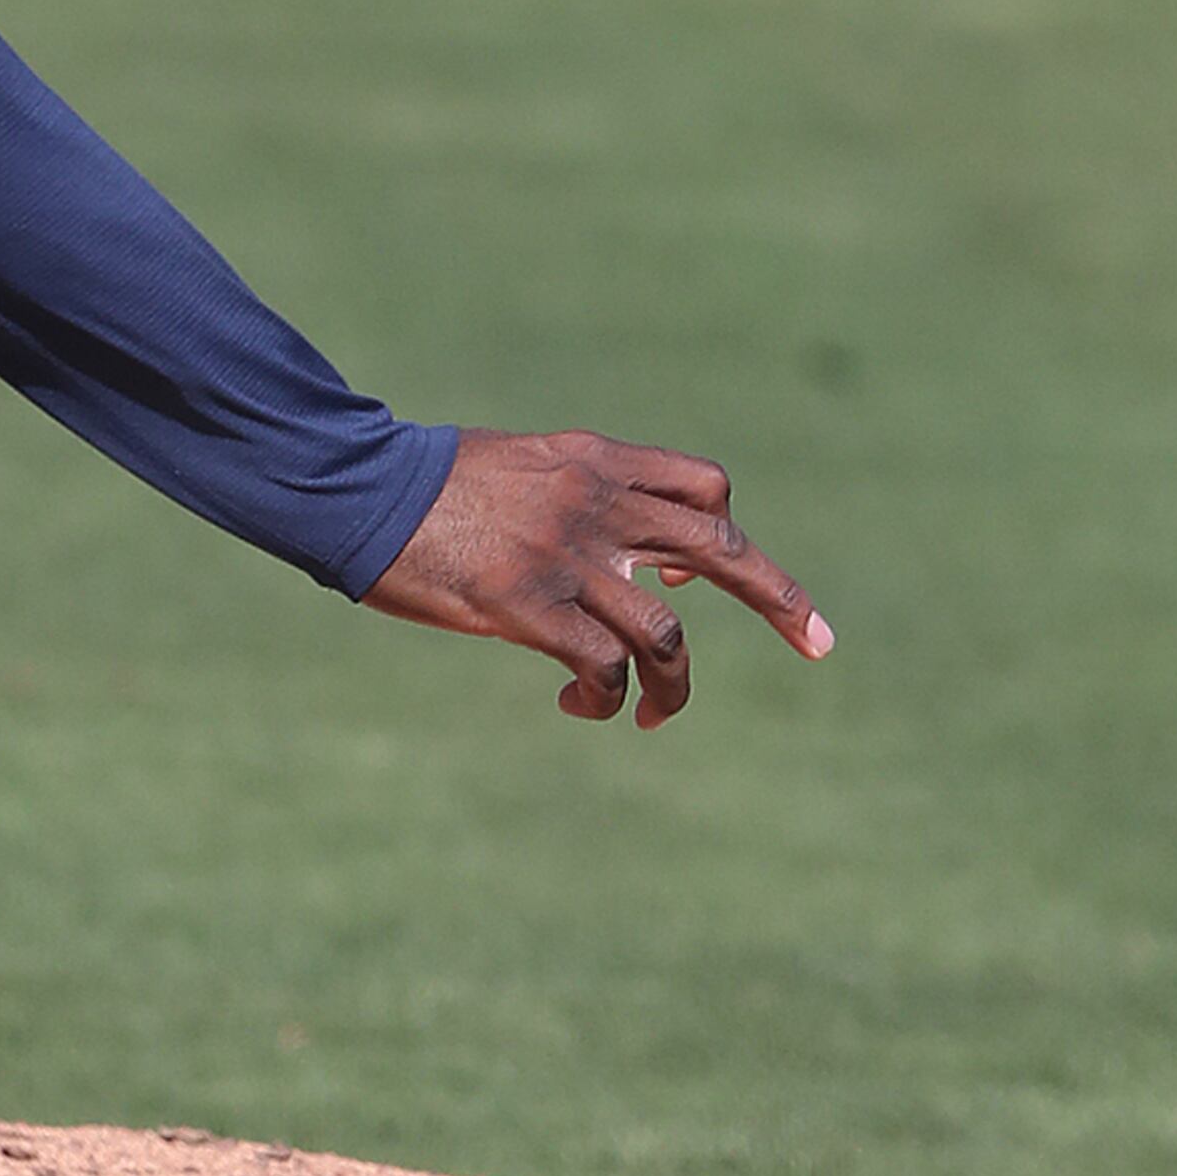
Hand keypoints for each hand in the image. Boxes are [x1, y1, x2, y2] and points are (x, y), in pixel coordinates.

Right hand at [365, 431, 831, 727]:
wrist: (357, 487)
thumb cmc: (423, 485)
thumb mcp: (518, 466)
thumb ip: (574, 495)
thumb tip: (613, 545)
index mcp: (596, 462)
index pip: (704, 485)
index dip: (723, 531)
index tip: (708, 573)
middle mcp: (598, 504)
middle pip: (723, 547)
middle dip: (780, 598)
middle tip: (819, 641)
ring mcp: (568, 557)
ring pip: (667, 631)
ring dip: (673, 685)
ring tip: (653, 714)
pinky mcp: (527, 606)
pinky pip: (602, 666)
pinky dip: (605, 697)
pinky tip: (579, 704)